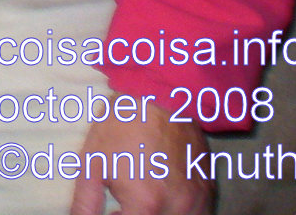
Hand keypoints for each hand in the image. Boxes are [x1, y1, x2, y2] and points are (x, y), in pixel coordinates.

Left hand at [70, 104, 211, 214]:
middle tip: (127, 205)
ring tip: (146, 198)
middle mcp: (178, 208)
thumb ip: (86, 203)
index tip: (114, 209)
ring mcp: (198, 200)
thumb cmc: (121, 126)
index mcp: (146, 204)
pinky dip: (179, 211)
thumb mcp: (92, 163)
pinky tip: (163, 194)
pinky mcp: (210, 190)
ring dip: (160, 214)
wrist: (159, 93)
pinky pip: (198, 214)